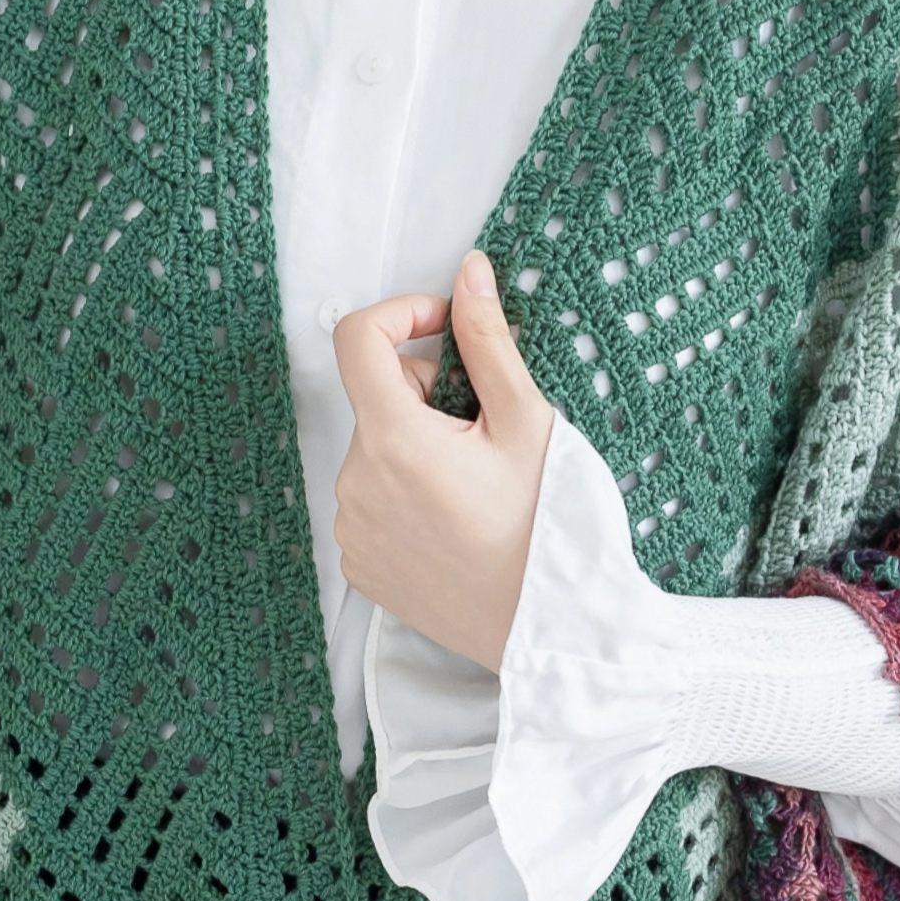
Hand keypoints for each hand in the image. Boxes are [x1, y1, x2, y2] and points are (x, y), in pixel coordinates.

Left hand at [331, 249, 556, 669]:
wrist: (547, 629)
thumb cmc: (547, 526)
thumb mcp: (528, 423)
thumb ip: (489, 341)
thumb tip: (468, 271)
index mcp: (394, 439)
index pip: (356, 336)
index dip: (402, 314)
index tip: (446, 328)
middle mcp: (356, 481)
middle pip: (376, 396)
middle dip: (427, 394)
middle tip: (485, 431)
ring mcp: (351, 526)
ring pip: (375, 448)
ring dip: (416, 446)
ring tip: (474, 486)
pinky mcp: (356, 562)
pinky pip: (370, 498)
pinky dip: (404, 494)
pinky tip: (454, 521)